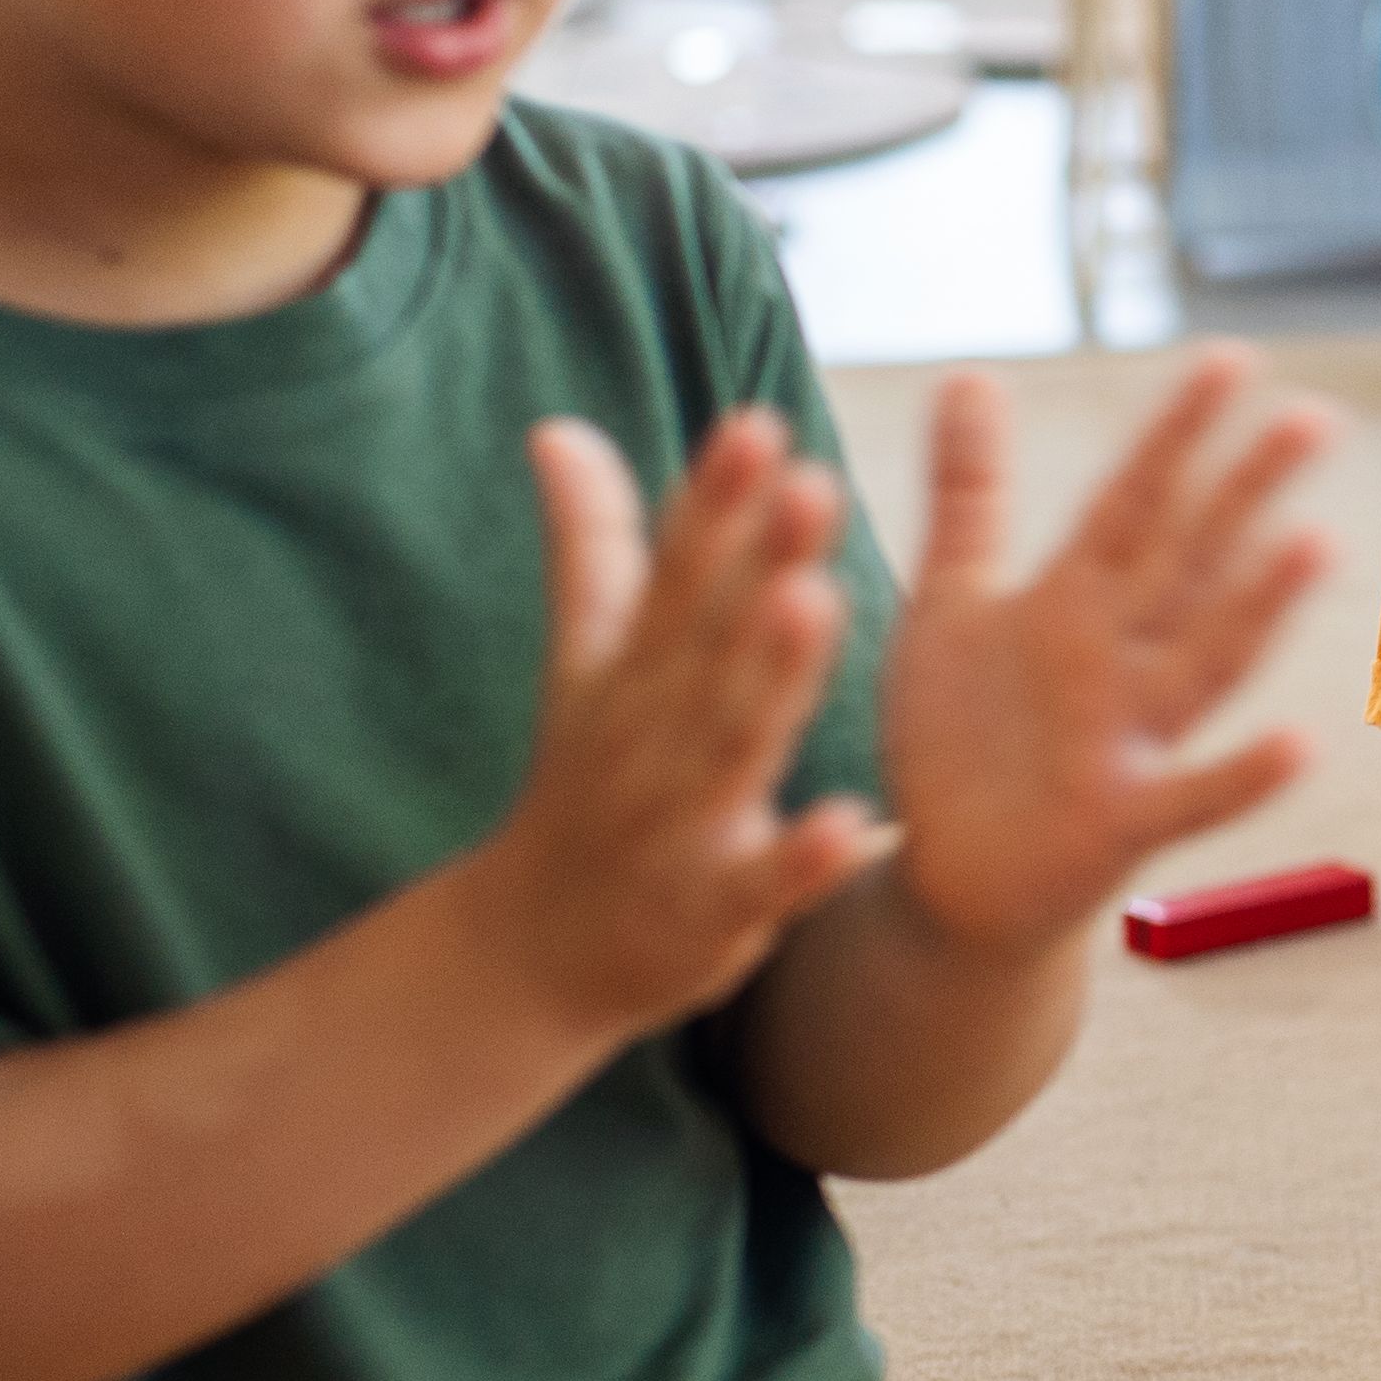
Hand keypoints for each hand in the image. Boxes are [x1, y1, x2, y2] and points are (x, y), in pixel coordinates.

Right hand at [473, 410, 876, 1036]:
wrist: (527, 957)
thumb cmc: (582, 785)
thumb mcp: (582, 667)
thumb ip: (592, 548)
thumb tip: (558, 426)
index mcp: (631, 671)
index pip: (674, 572)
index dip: (713, 502)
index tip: (755, 424)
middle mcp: (648, 738)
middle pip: (708, 642)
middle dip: (757, 565)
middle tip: (812, 485)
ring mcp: (676, 826)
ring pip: (731, 744)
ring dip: (771, 679)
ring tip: (815, 601)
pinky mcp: (712, 911)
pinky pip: (763, 882)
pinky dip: (803, 858)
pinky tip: (853, 823)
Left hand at [881, 353, 1333, 951]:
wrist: (946, 877)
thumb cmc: (962, 736)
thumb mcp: (953, 602)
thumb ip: (971, 493)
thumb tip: (969, 372)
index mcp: (1076, 600)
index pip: (1136, 501)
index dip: (1177, 434)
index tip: (1231, 358)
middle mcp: (1119, 659)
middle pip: (1190, 563)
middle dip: (1246, 492)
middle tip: (1314, 418)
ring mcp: (1129, 739)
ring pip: (1206, 660)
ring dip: (1259, 608)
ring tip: (1315, 543)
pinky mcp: (1121, 823)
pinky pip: (1191, 797)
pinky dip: (1242, 775)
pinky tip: (1299, 744)